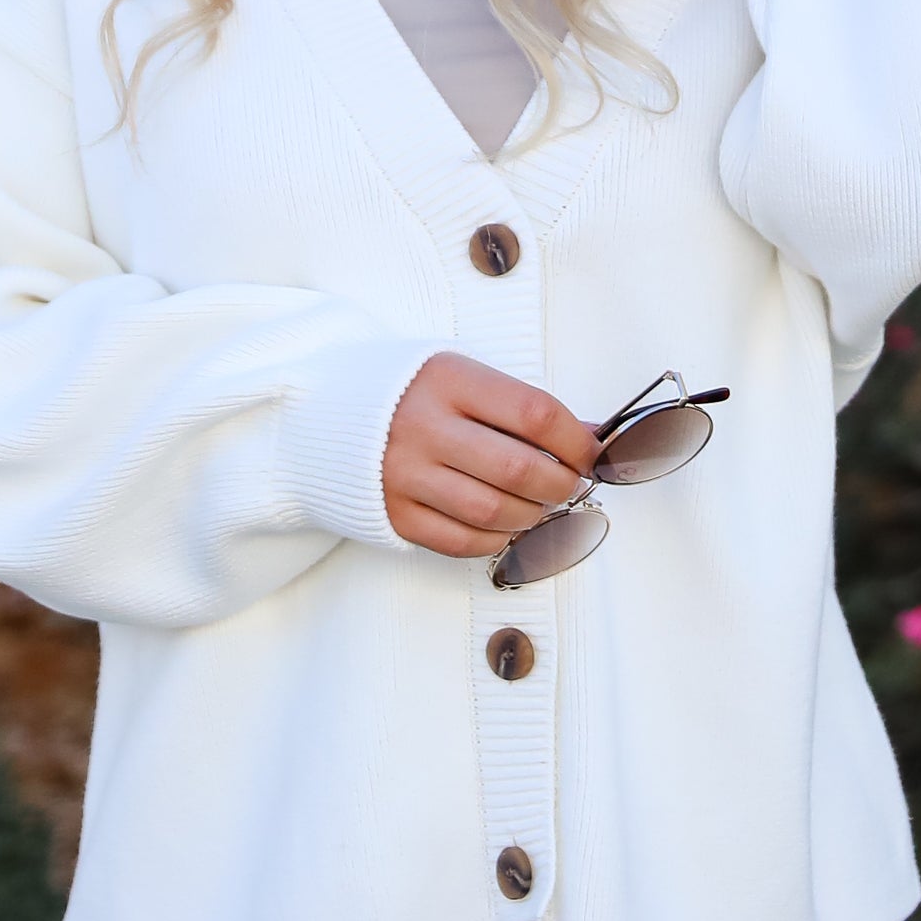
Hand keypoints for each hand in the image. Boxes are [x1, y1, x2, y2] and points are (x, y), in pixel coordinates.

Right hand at [383, 355, 598, 559]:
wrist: (331, 416)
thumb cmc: (411, 395)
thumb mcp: (464, 379)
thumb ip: (521, 407)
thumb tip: (589, 437)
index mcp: (448, 381)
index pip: (534, 414)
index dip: (576, 440)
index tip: (589, 453)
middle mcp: (424, 427)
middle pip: (518, 469)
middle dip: (560, 484)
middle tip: (568, 483)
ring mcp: (405, 474)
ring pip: (493, 512)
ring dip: (532, 515)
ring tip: (537, 503)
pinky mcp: (395, 513)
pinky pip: (461, 541)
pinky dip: (497, 539)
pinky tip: (505, 524)